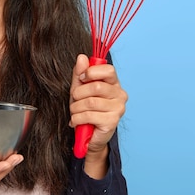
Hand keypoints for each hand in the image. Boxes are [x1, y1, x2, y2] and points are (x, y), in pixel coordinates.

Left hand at [69, 54, 127, 171]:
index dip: (92, 72)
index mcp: (114, 83)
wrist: (88, 137)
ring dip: (76, 108)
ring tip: (74, 112)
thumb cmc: (86, 110)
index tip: (82, 78)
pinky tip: (76, 121)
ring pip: (90, 102)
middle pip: (97, 86)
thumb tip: (82, 57)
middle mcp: (120, 95)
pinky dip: (77, 118)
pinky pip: (89, 115)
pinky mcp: (112, 122)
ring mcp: (118, 109)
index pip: (109, 70)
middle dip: (79, 94)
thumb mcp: (80, 89)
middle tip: (75, 100)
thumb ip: (80, 73)